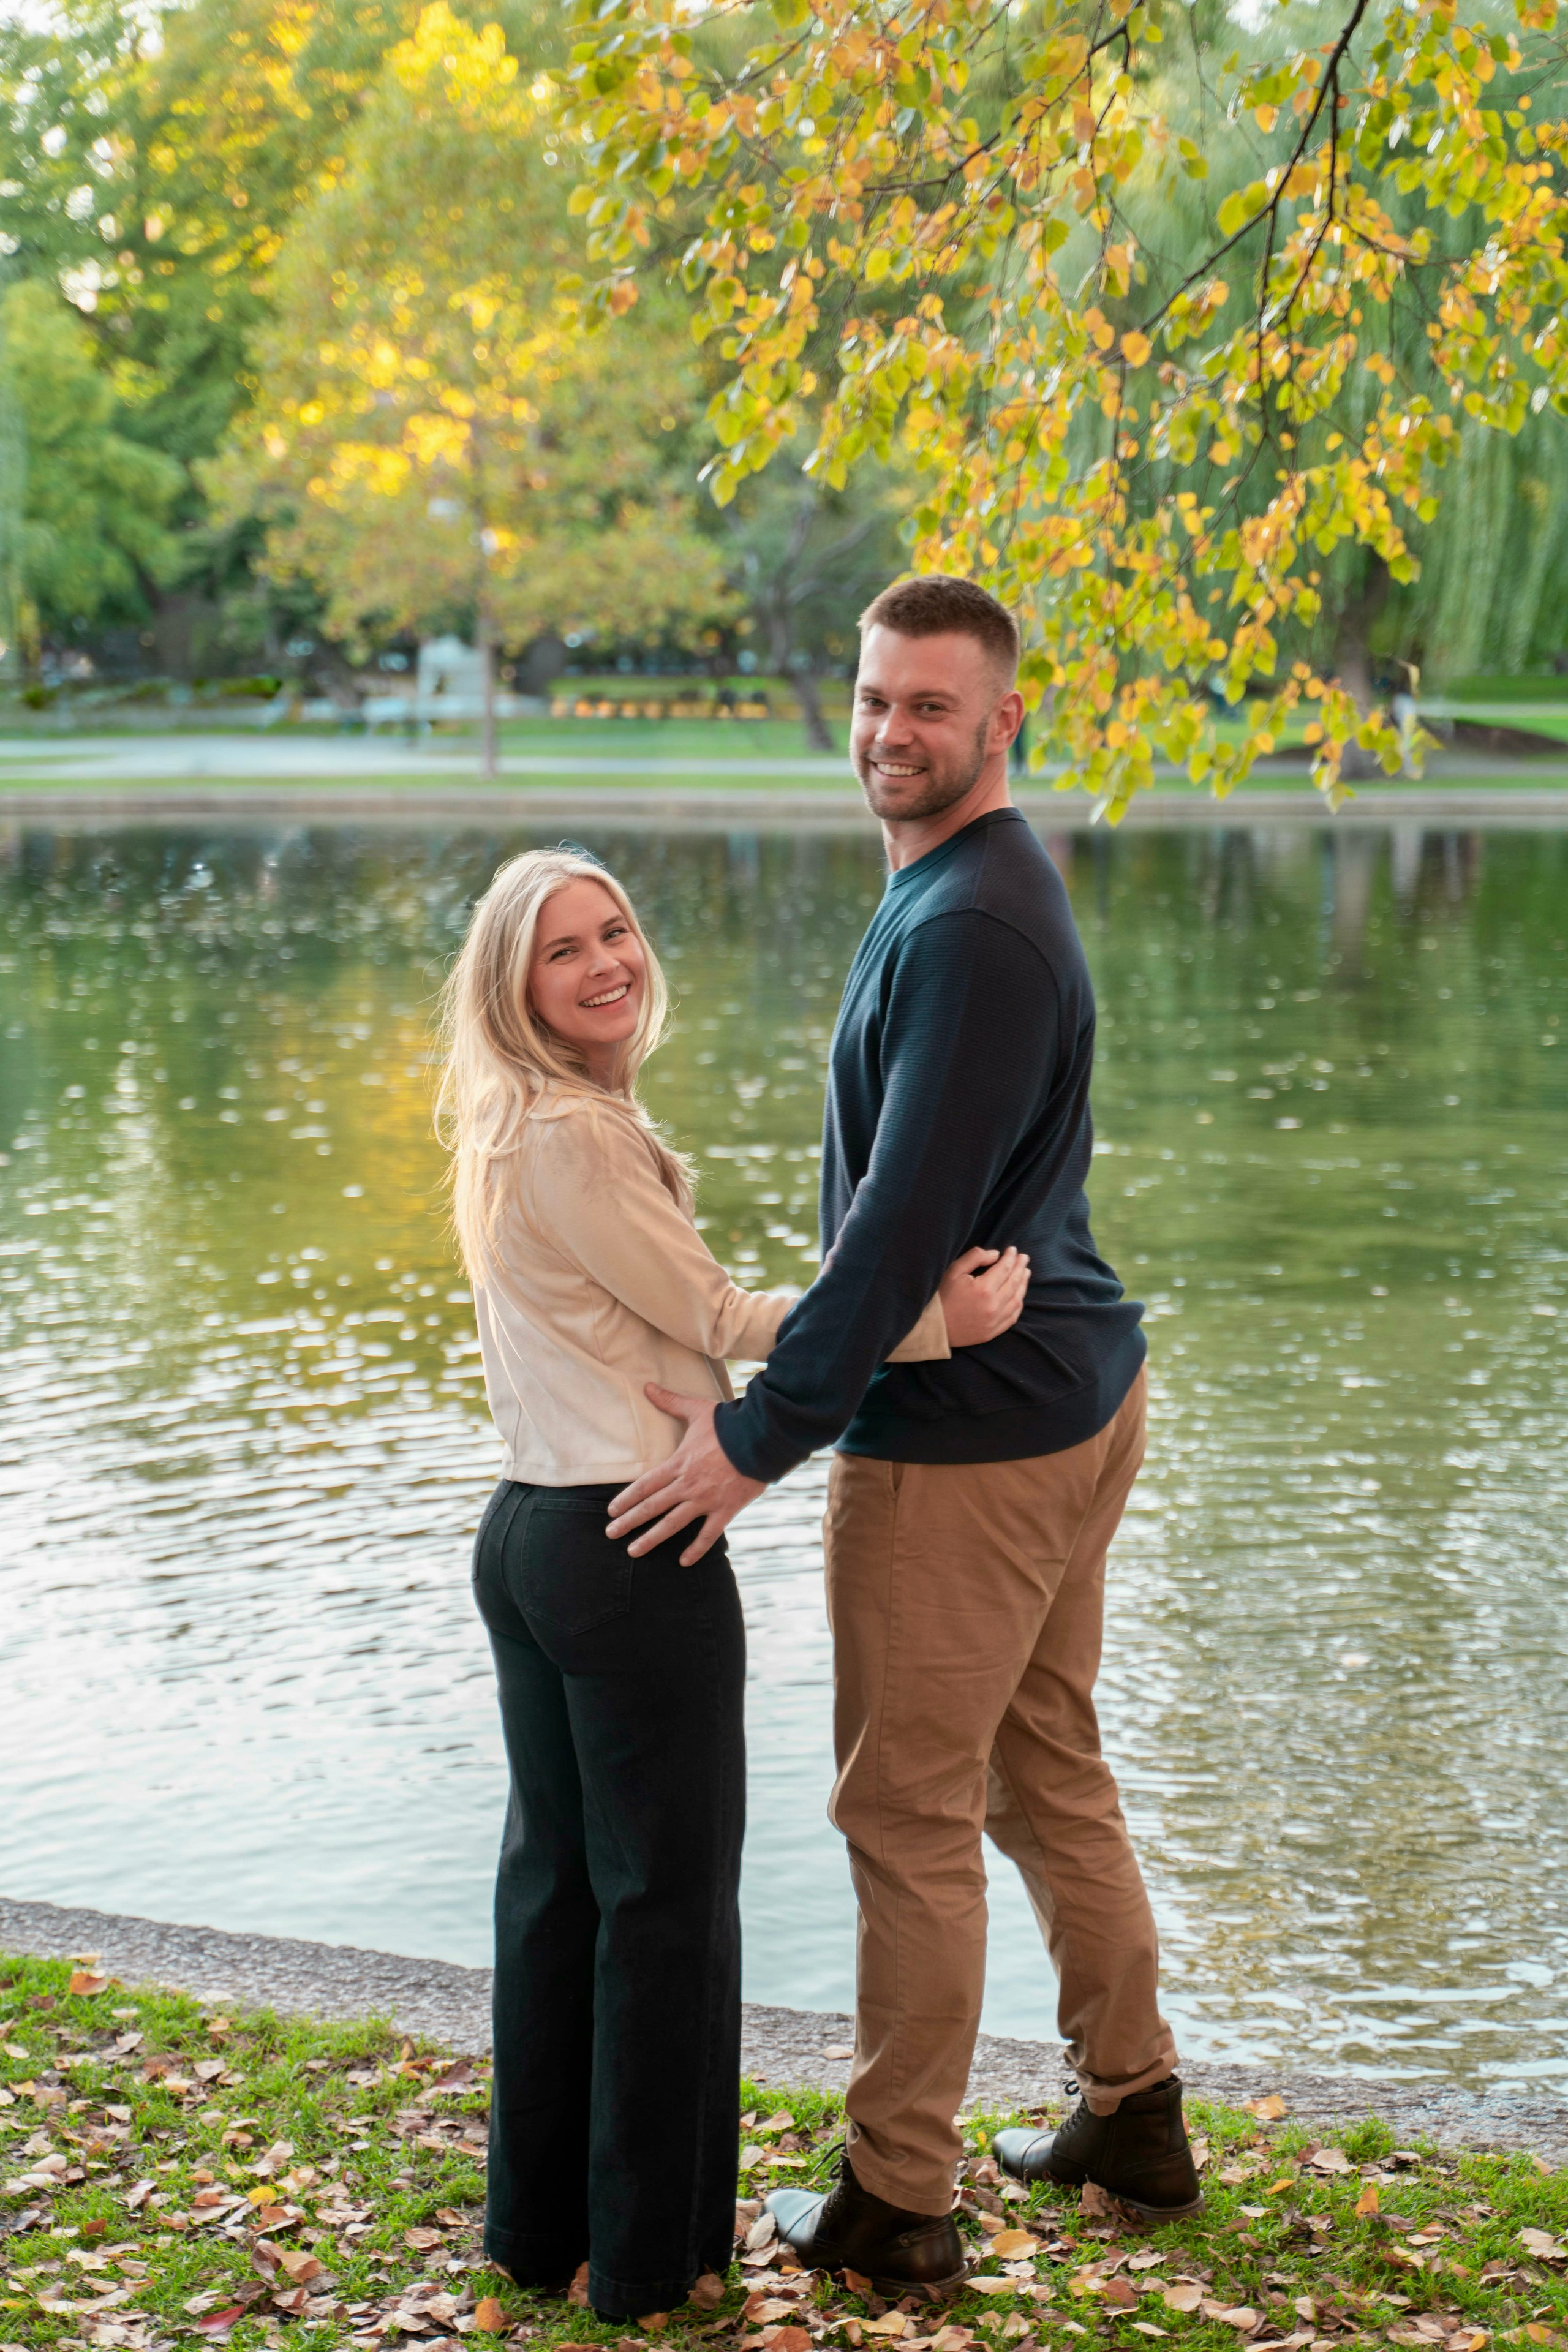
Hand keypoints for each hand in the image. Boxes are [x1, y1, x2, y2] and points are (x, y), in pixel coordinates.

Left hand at [606, 1384, 767, 1563]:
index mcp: (678, 1463)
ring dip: (652, 1539)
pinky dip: (697, 1549)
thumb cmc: (729, 1423)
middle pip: (652, 1507)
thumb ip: (670, 1401)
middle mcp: (688, 1485)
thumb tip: (647, 1386)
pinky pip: (709, 1535)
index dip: (626, 1499)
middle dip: (629, 1522)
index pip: (645, 1485)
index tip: (611, 1511)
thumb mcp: (696, 1410)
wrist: (762, 1437)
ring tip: (634, 1551)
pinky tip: (684, 1562)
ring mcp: (706, 1499)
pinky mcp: (726, 1509)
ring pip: (673, 1524)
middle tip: (610, 1534)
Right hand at [939, 1245, 1030, 1347]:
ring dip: (1023, 1284)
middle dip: (1020, 1267)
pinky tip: (1019, 1295)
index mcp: (984, 1288)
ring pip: (1017, 1300)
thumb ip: (975, 1257)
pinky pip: (1013, 1316)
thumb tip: (996, 1255)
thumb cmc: (941, 1296)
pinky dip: (1018, 1303)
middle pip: (1014, 1282)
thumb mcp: (954, 1271)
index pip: (1005, 1268)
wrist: (933, 1327)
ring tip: (1025, 1273)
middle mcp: (993, 1305)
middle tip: (1024, 1258)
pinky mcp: (993, 1331)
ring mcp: (995, 1320)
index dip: (1011, 1257)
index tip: (1013, 1250)